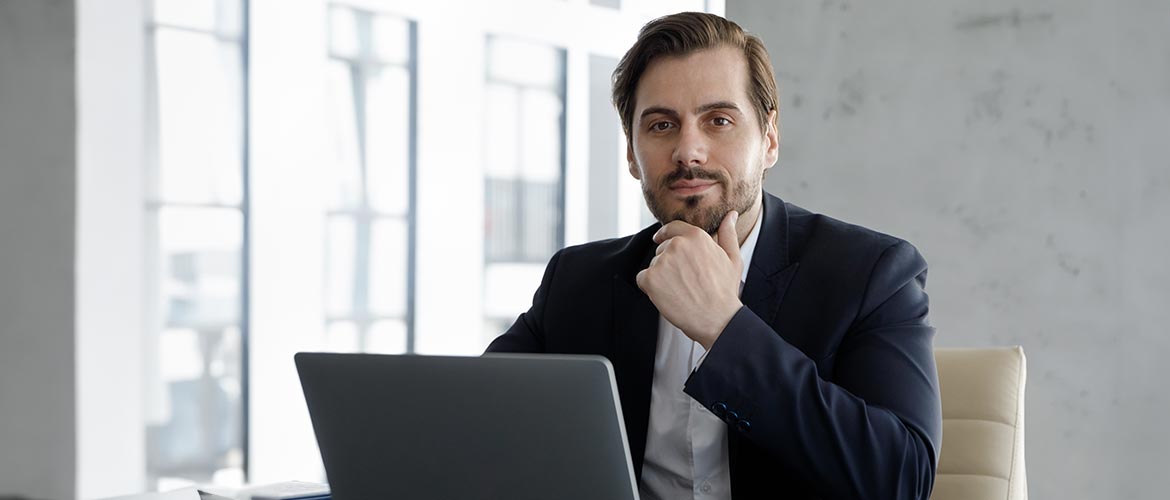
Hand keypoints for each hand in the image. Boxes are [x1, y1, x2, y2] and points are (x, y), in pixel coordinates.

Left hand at [636, 210, 743, 348]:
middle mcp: (677, 245)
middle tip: (685, 281)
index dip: (665, 235)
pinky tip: (668, 296)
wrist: (716, 319)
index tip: (660, 240)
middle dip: (668, 263)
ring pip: (653, 265)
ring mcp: (662, 261)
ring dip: (661, 277)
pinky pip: (643, 279)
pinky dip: (650, 288)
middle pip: (662, 249)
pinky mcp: (651, 278)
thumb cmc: (725, 291)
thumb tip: (731, 215)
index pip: (671, 228)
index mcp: (696, 236)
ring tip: (680, 290)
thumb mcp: (732, 259)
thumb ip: (727, 233)